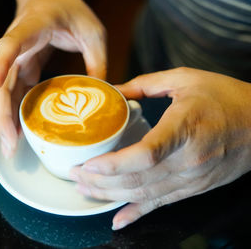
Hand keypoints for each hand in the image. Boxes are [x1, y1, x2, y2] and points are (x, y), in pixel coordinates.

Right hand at [0, 0, 106, 157]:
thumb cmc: (70, 9)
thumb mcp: (93, 31)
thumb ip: (97, 60)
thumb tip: (104, 96)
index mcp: (33, 27)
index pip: (10, 45)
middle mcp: (17, 44)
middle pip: (1, 81)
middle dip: (1, 114)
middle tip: (10, 144)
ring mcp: (16, 58)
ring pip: (3, 92)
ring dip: (4, 120)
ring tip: (11, 147)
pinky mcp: (20, 67)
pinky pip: (14, 92)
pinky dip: (15, 112)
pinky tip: (19, 132)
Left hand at [69, 67, 250, 229]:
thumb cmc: (225, 97)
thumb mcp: (185, 79)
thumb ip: (145, 84)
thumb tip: (112, 91)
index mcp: (185, 128)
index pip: (146, 154)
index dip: (114, 164)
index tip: (88, 163)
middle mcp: (188, 160)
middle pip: (138, 179)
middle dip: (101, 181)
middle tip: (75, 175)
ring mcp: (192, 179)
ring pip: (145, 195)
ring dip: (110, 196)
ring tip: (84, 190)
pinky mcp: (194, 188)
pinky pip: (162, 204)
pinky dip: (137, 213)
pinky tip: (118, 220)